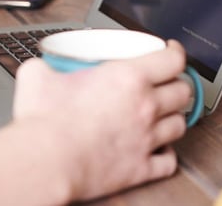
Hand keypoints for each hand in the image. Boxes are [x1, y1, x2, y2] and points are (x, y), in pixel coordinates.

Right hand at [12, 41, 190, 201]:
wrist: (45, 162)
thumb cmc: (45, 122)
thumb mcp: (38, 76)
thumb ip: (45, 66)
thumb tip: (41, 67)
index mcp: (128, 78)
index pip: (172, 60)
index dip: (176, 53)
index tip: (172, 52)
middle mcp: (145, 106)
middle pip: (183, 91)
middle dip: (177, 85)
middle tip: (167, 84)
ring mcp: (146, 139)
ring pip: (180, 125)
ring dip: (173, 118)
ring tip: (163, 116)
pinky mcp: (140, 169)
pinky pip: (169, 161)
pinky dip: (166, 154)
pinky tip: (158, 149)